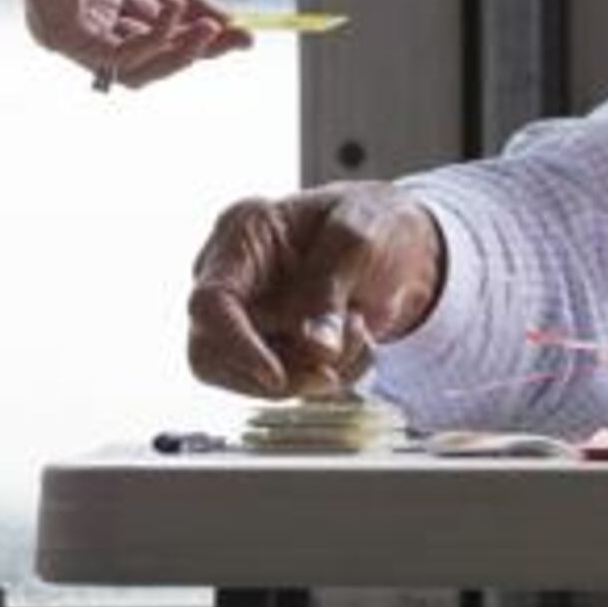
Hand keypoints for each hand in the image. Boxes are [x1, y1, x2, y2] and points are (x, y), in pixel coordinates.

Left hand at [4, 0, 241, 91]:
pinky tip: (177, 8)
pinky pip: (121, 56)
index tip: (242, 34)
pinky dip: (156, 38)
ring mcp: (68, 38)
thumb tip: (229, 21)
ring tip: (211, 26)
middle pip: (148, 64)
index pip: (151, 37)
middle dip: (197, 52)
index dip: (196, 39)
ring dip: (182, 51)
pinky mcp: (63, 36)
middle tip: (240, 40)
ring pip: (138, 71)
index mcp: (94, 8)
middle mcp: (78, 29)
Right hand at [187, 182, 445, 396]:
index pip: (210, 301)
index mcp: (241, 233)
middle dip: (277, 373)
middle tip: (331, 373)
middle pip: (210, 353)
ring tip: (359, 331)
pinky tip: (358, 341)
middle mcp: (231, 278)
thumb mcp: (359, 241)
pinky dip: (329, 375)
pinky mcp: (269, 345)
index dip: (235, 345)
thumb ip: (331, 291)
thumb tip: (317, 350)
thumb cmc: (371, 222)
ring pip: (247, 379)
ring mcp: (246, 315)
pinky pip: (283, 384)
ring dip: (311, 374)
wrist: (398, 243)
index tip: (277, 376)